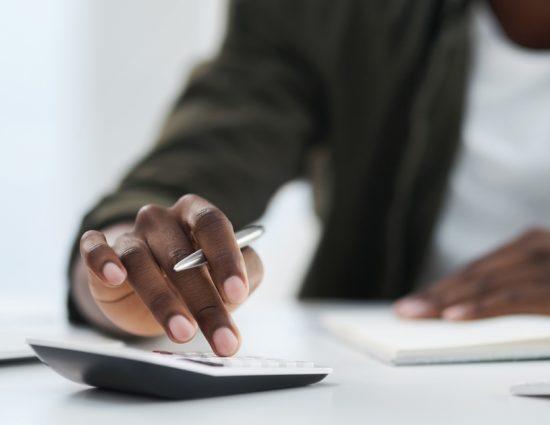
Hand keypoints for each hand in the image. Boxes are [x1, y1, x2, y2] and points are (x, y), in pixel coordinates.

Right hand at [78, 194, 262, 355]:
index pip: (212, 225)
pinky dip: (102, 260)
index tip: (236, 293)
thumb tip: (244, 282)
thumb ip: (247, 273)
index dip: (225, 258)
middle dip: (204, 300)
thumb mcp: (228, 276)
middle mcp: (162, 219)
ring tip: (183, 332)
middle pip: (181, 254)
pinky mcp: (101, 252)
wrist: (150, 291)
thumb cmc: (198, 279)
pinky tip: (115, 277)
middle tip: (221, 338)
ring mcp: (130, 235)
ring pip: (140, 260)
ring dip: (163, 300)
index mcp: (196, 214)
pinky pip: (95, 248)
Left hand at [393, 229, 549, 319]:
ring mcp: (546, 266)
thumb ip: (519, 282)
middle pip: (474, 275)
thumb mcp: (545, 276)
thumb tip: (469, 302)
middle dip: (435, 294)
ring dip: (445, 301)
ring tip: (415, 314)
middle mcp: (534, 249)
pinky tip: (452, 317)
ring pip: (485, 284)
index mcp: (530, 244)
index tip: (414, 300)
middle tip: (403, 309)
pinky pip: (512, 299)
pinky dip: (479, 308)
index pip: (477, 269)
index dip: (443, 286)